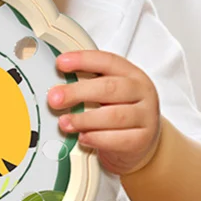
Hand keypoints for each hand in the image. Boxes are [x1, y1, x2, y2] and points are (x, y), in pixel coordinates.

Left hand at [48, 50, 161, 175]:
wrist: (142, 141)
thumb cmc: (120, 111)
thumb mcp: (108, 93)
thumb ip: (88, 85)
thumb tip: (57, 87)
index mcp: (132, 74)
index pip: (107, 61)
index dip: (83, 60)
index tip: (61, 63)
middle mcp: (142, 92)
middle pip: (109, 88)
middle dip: (78, 92)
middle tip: (55, 98)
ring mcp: (145, 116)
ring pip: (114, 116)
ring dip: (84, 119)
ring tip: (65, 122)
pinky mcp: (142, 140)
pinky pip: (117, 139)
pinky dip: (96, 138)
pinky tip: (82, 137)